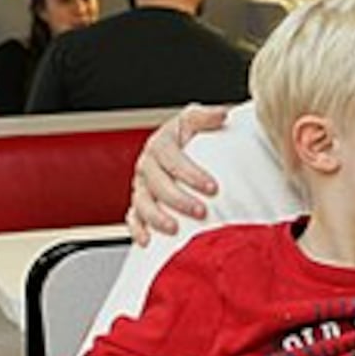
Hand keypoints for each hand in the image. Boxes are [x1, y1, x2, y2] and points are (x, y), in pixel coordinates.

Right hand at [125, 103, 229, 245]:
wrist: (177, 148)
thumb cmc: (187, 135)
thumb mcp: (194, 120)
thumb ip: (205, 116)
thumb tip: (222, 114)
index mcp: (159, 144)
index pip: (172, 159)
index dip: (191, 174)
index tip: (212, 187)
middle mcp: (147, 165)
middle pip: (157, 184)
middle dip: (179, 199)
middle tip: (201, 211)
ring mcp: (141, 185)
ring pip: (142, 203)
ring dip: (157, 218)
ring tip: (175, 229)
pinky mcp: (138, 203)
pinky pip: (132, 218)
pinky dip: (138, 230)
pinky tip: (148, 241)